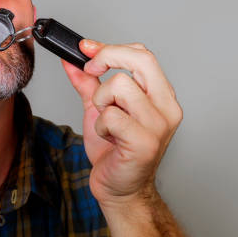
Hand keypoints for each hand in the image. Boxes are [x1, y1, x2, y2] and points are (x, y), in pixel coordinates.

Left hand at [62, 40, 182, 207]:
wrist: (120, 188)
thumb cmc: (115, 150)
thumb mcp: (99, 109)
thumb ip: (87, 83)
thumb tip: (70, 60)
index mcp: (161, 95)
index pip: (142, 55)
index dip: (111, 48)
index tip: (86, 49)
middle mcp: (166, 107)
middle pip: (139, 60)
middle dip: (107, 59)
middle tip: (91, 71)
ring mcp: (158, 125)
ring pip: (120, 86)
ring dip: (102, 102)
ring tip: (106, 121)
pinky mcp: (145, 142)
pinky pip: (111, 115)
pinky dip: (101, 125)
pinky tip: (109, 137)